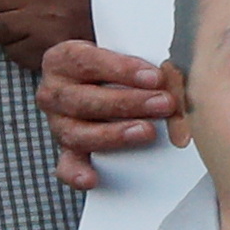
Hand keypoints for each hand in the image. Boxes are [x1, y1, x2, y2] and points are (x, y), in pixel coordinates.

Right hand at [36, 35, 174, 188]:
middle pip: (84, 100)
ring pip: (77, 133)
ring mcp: (58, 122)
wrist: (96, 75)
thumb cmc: (116, 61)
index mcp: (64, 59)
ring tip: (147, 132)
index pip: (88, 62)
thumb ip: (143, 59)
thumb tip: (174, 76)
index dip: (122, 70)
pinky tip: (92, 179)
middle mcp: (54, 91)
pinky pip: (67, 164)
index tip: (155, 77)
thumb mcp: (124, 49)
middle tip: (164, 104)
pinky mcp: (67, 148)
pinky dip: (77, 173)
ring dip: (114, 135)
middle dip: (128, 103)